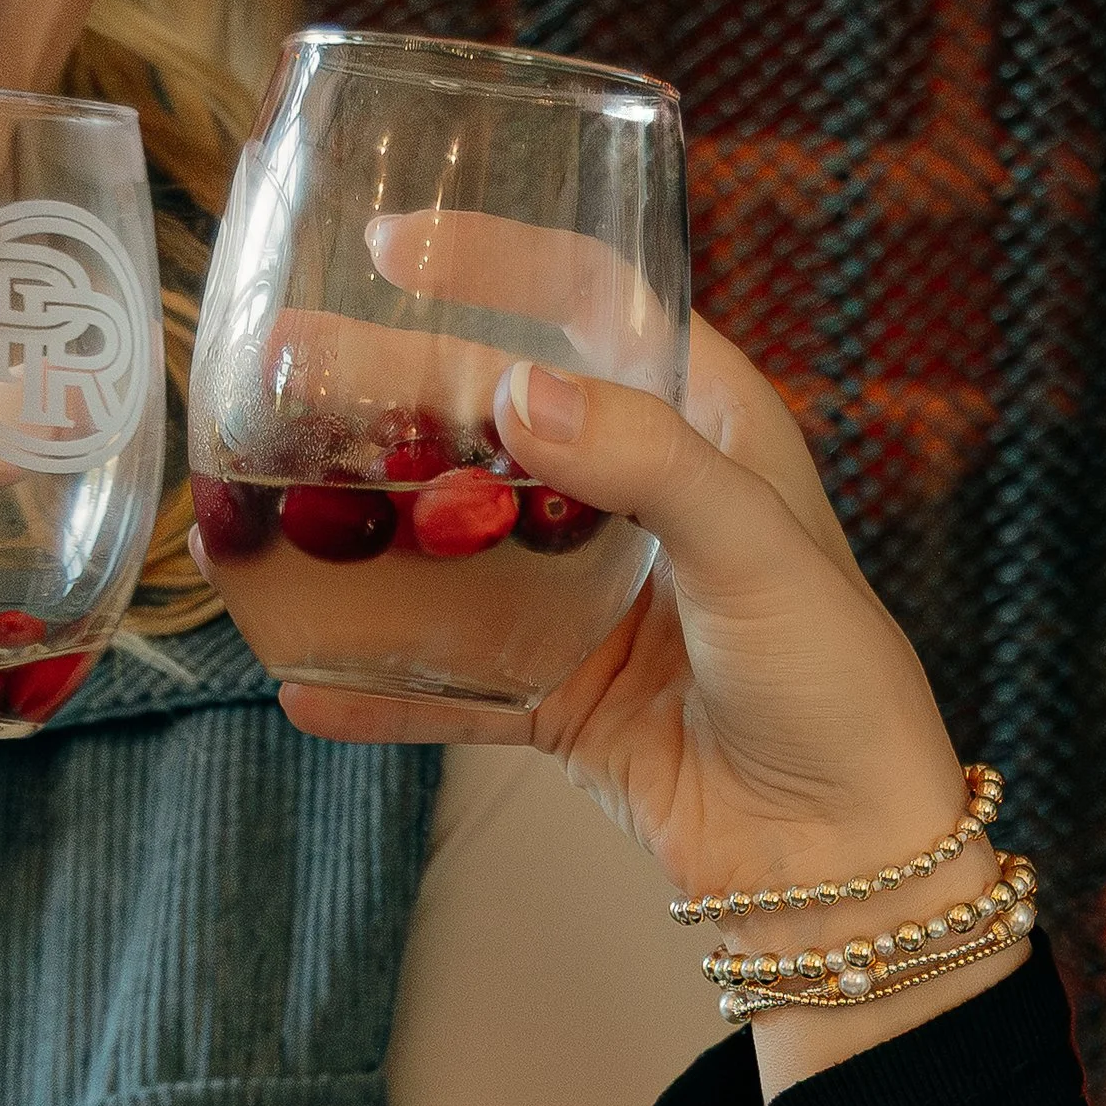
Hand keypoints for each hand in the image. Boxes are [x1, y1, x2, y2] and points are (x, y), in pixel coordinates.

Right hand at [242, 249, 1021, 1078]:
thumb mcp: (755, 548)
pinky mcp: (558, 696)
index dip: (498, 260)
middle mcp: (637, 500)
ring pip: (454, 545)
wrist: (840, 861)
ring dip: (366, 529)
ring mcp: (588, 600)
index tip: (396, 243)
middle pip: (491, 419)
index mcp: (705, 428)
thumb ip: (643, 462)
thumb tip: (513, 393)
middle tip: (289, 368)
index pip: (594, 305)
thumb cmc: (836, 685)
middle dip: (387, 392)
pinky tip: (306, 682)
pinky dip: (383, 687)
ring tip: (266, 508)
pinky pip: (450, 683)